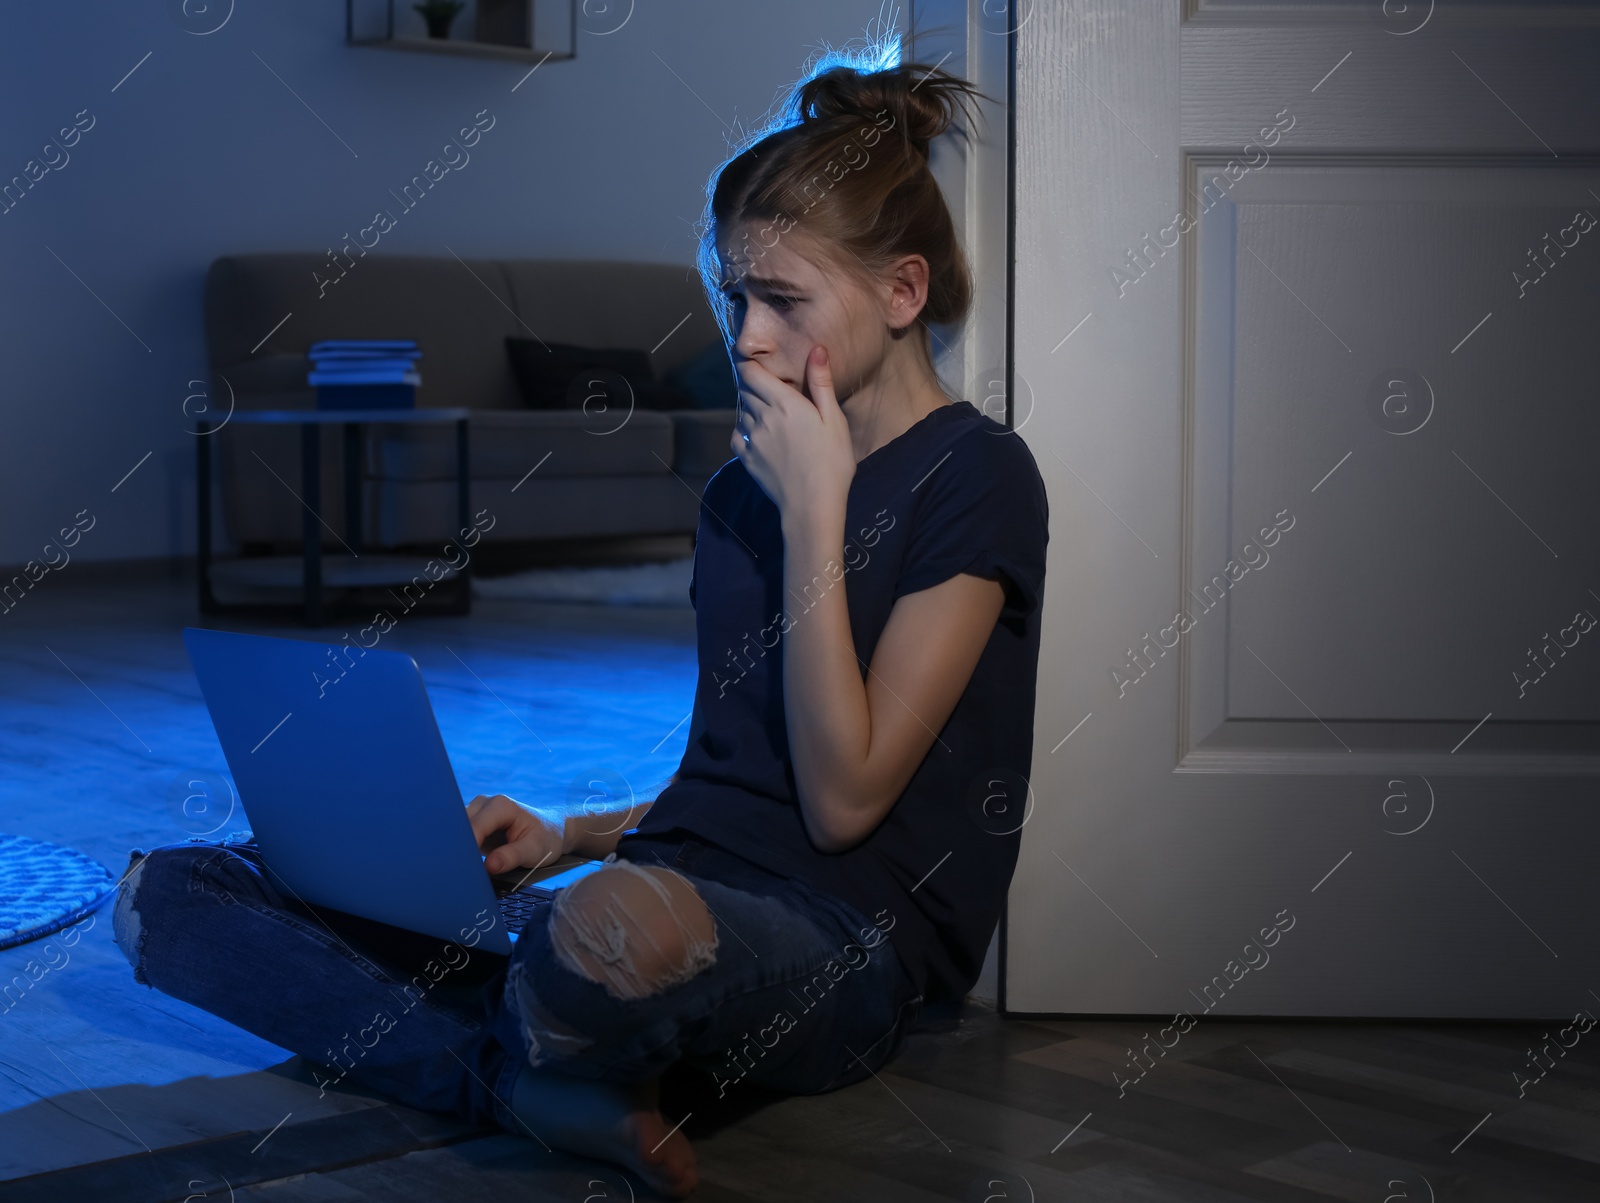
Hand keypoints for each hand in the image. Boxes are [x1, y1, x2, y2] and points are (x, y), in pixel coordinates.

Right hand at [466, 793, 565, 875]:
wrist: (550, 830)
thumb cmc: (546, 838)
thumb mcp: (535, 850)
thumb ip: (512, 857)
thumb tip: (489, 866)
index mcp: (500, 806)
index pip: (474, 827)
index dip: (468, 849)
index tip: (466, 869)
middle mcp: (484, 804)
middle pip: (460, 827)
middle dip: (459, 849)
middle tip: (462, 871)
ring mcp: (477, 812)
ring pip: (455, 830)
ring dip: (457, 849)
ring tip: (463, 868)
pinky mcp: (473, 823)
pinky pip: (459, 835)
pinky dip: (460, 849)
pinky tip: (463, 863)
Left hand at [731, 345, 854, 521]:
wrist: (812, 505)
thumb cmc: (831, 462)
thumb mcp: (834, 420)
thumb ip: (821, 384)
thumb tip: (816, 349)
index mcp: (784, 403)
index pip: (751, 372)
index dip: (749, 363)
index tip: (757, 362)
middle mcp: (762, 417)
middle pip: (745, 389)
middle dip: (754, 384)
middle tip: (771, 388)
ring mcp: (752, 439)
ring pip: (742, 412)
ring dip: (752, 407)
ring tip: (771, 415)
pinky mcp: (747, 458)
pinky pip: (739, 435)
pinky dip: (746, 430)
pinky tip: (762, 436)